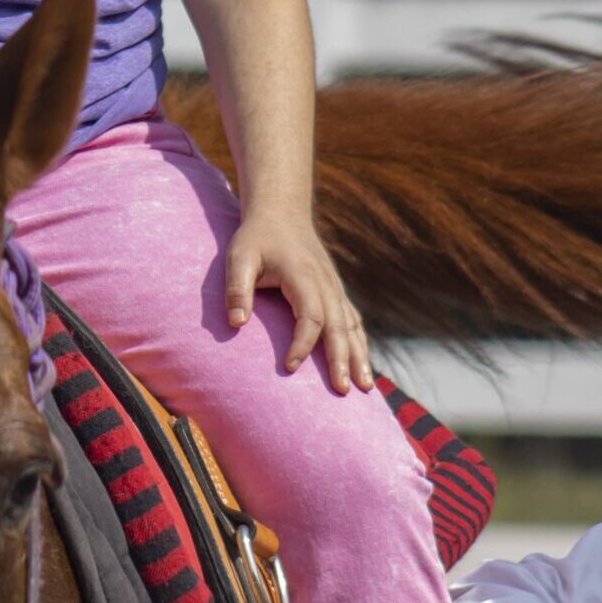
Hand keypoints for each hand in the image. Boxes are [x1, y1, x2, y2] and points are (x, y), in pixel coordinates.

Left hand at [224, 208, 371, 392]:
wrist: (281, 212)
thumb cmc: (256, 237)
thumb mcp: (239, 257)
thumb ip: (236, 288)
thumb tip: (236, 323)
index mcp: (304, 276)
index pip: (310, 316)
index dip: (302, 343)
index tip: (289, 367)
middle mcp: (326, 283)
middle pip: (339, 325)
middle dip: (342, 359)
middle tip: (343, 390)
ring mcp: (334, 287)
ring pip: (352, 325)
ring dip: (359, 356)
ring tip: (365, 388)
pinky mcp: (335, 290)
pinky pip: (352, 320)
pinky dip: (359, 343)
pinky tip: (362, 365)